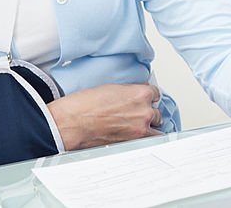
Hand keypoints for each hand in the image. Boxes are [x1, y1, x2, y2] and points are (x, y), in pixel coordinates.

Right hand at [47, 82, 162, 149]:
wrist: (73, 123)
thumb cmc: (86, 105)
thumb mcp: (111, 88)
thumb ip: (129, 91)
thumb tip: (136, 92)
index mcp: (140, 94)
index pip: (155, 93)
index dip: (148, 97)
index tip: (144, 99)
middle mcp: (144, 110)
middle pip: (156, 110)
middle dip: (148, 111)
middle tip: (136, 113)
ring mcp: (140, 128)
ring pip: (156, 126)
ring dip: (149, 125)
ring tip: (137, 125)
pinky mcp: (134, 142)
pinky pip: (150, 140)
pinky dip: (146, 138)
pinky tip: (140, 136)